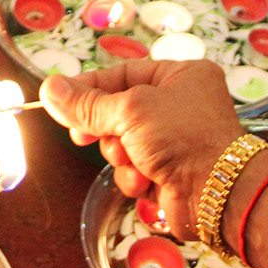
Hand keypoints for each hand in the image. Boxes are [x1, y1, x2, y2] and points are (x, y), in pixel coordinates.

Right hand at [42, 60, 245, 239]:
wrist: (219, 193)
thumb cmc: (182, 136)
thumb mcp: (130, 110)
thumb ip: (86, 103)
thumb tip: (48, 89)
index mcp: (179, 76)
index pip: (121, 74)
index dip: (88, 88)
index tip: (58, 101)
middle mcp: (178, 105)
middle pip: (116, 111)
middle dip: (104, 129)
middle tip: (83, 136)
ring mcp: (173, 141)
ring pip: (120, 144)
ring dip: (120, 156)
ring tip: (136, 161)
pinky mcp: (167, 173)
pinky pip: (132, 170)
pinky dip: (134, 177)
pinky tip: (147, 180)